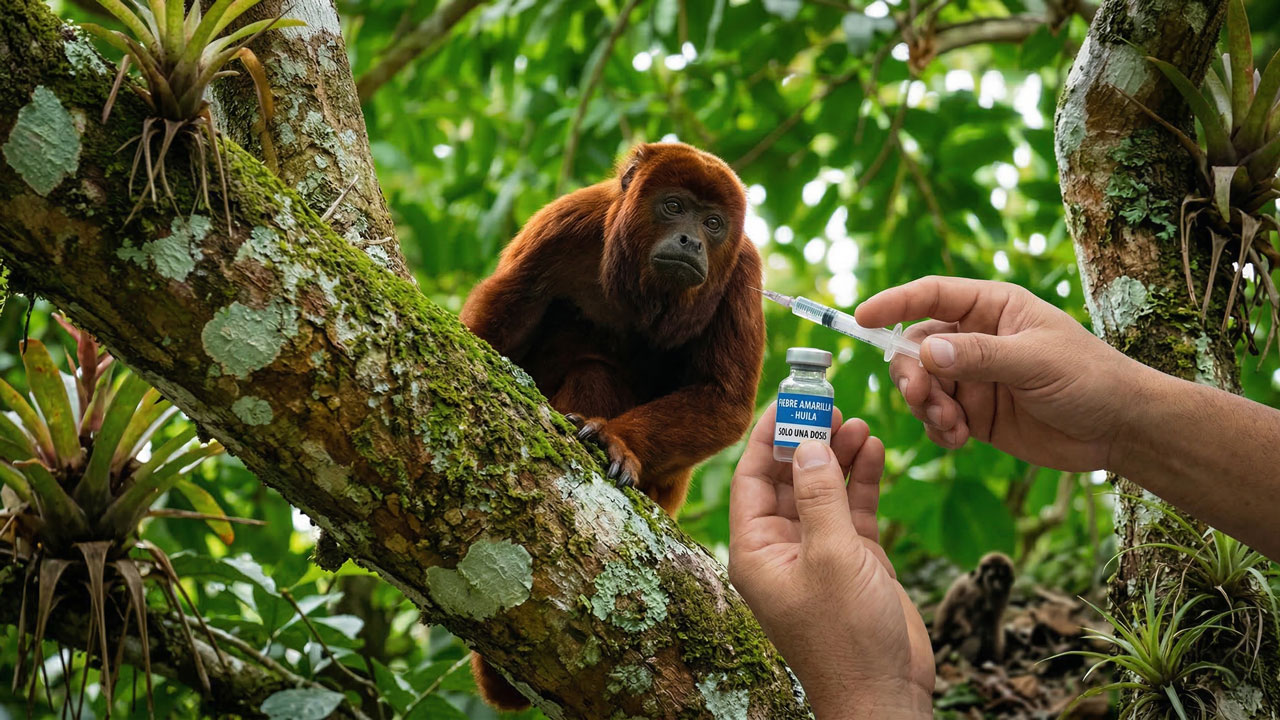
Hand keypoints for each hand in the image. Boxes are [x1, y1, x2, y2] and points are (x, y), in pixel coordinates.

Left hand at [729, 405, 932, 719]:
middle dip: (807, 438)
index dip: (768, 434)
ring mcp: (818, 551)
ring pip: (822, 487)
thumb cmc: (847, 637)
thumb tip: (809, 443)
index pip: (751, 477)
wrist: (885, 693)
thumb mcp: (831, 556)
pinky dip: (861, 478)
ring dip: (837, 453)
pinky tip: (873, 447)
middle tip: (829, 401)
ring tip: (857, 420)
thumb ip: (820, 495)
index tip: (789, 396)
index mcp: (755, 549)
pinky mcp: (852, 558)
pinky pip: (851, 506)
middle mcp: (781, 546)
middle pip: (787, 476)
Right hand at [855, 276, 1139, 471]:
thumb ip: (979, 356)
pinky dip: (938, 429)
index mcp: (992, 308)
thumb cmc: (1090, 378)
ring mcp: (973, 378)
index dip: (894, 303)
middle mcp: (976, 339)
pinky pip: (936, 418)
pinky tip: (959, 439)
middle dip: (911, 373)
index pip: (931, 296)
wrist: (1120, 430)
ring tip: (951, 425)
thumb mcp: (1035, 361)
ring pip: (922, 385)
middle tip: (921, 397)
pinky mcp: (975, 414)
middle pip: (916, 347)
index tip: (862, 318)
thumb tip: (924, 352)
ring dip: (925, 406)